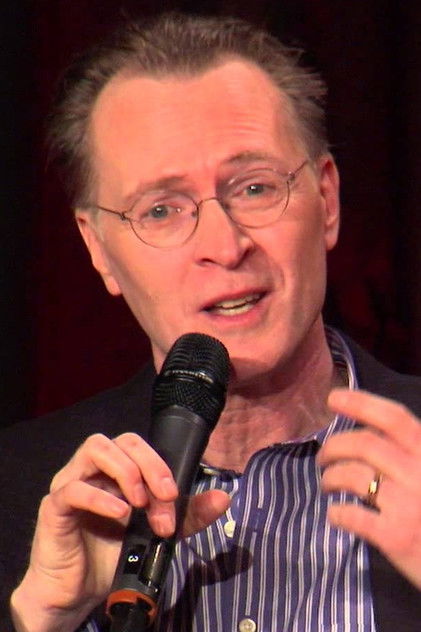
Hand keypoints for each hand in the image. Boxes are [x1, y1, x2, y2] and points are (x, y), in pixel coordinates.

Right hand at [11, 432, 229, 631]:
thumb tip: (223, 498)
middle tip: (164, 498)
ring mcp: (71, 482)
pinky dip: (99, 497)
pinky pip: (73, 488)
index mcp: (117, 469)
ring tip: (139, 503)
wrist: (79, 592)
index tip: (173, 496)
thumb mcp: (157, 533)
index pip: (141, 446)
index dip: (160, 465)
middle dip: (150, 465)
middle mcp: (94, 469)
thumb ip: (187, 514)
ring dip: (126, 471)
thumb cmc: (114, 554)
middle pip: (123, 439)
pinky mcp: (54, 506)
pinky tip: (119, 513)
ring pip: (96, 447)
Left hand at [317, 388, 420, 589]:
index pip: (394, 418)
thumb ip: (410, 455)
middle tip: (322, 457)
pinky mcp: (397, 537)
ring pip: (352, 475)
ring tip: (326, 484)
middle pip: (364, 443)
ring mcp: (408, 505)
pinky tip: (335, 515)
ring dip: (330, 476)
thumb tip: (367, 434)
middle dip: (334, 446)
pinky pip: (352, 515)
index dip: (360, 403)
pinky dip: (337, 513)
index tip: (333, 399)